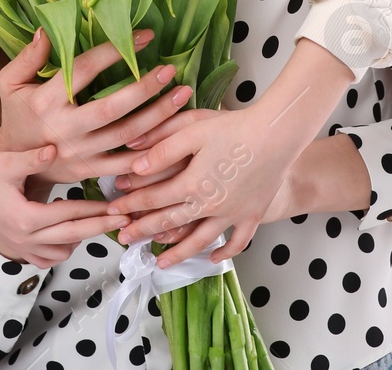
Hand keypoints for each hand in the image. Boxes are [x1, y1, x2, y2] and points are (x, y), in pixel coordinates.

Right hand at [0, 27, 193, 185]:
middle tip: (170, 70)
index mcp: (47, 100)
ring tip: (182, 95)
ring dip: (158, 115)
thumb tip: (47, 30)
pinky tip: (174, 134)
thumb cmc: (18, 115)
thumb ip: (27, 57)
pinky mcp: (91, 172)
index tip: (145, 36)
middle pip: (112, 107)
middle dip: (144, 88)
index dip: (115, 51)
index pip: (85, 69)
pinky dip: (153, 152)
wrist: (14, 166)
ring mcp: (81, 153)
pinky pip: (127, 164)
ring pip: (127, 135)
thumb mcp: (10, 83)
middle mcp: (65, 128)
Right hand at [0, 139, 131, 267]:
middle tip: (125, 220)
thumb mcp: (9, 162)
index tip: (118, 208)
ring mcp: (20, 246)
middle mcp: (23, 238)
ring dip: (80, 239)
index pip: (69, 215)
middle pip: (72, 237)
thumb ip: (34, 158)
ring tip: (98, 222)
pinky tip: (72, 233)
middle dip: (100, 228)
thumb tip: (55, 148)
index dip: (96, 211)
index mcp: (25, 217)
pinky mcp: (17, 247)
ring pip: (61, 253)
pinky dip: (62, 250)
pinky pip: (46, 259)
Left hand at [107, 104, 304, 268]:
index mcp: (192, 183)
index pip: (153, 198)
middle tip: (123, 239)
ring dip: (178, 253)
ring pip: (200, 240)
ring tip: (160, 264)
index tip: (113, 209)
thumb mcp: (192, 130)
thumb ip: (161, 148)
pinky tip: (212, 258)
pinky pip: (238, 241)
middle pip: (170, 222)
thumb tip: (134, 165)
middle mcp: (210, 205)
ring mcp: (232, 213)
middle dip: (143, 231)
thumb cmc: (235, 127)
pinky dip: (224, 252)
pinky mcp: (253, 214)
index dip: (130, 203)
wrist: (278, 134)